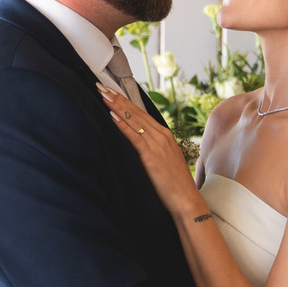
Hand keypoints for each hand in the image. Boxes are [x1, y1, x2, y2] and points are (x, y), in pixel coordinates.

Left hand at [97, 82, 194, 209]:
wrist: (186, 200)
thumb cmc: (174, 184)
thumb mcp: (164, 160)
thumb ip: (152, 149)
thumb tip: (137, 143)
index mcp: (164, 135)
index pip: (141, 113)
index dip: (125, 100)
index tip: (111, 91)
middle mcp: (161, 135)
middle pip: (135, 112)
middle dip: (117, 98)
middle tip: (100, 86)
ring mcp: (157, 144)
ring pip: (133, 120)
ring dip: (116, 106)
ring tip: (102, 95)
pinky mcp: (151, 156)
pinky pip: (133, 136)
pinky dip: (122, 124)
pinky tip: (112, 115)